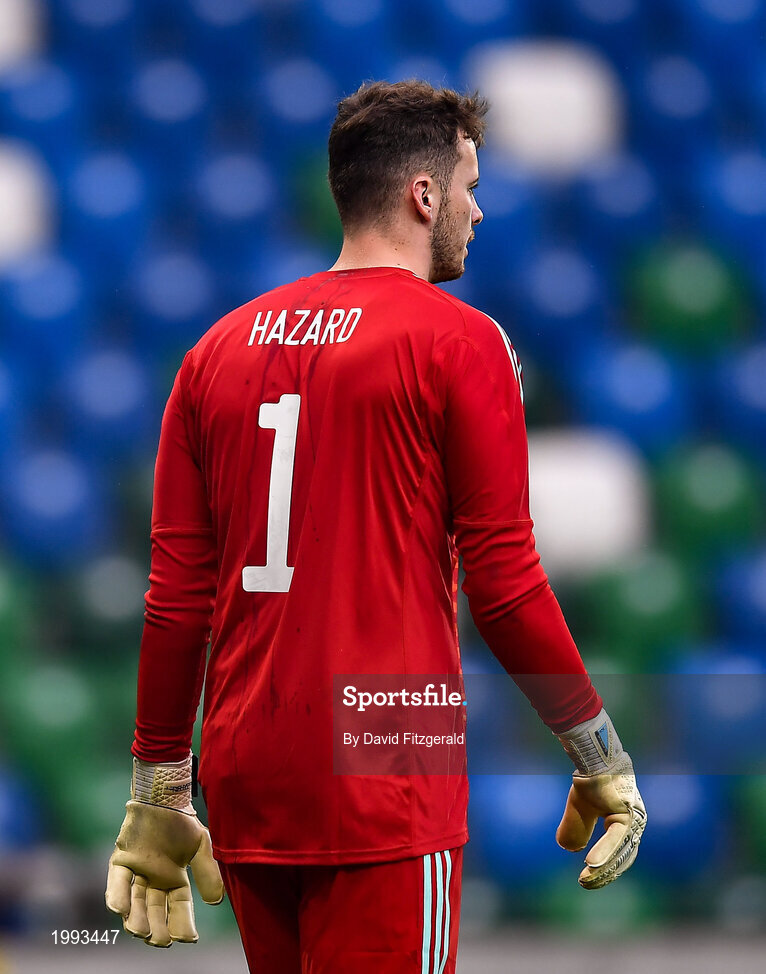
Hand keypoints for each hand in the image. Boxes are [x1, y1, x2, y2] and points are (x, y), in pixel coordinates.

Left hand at [106, 800, 223, 946]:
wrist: (164, 796)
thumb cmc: (183, 821)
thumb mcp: (201, 846)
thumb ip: (207, 872)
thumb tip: (216, 903)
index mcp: (174, 879)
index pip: (178, 907)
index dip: (182, 924)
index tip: (188, 939)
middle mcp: (154, 880)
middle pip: (154, 910)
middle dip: (157, 928)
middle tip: (160, 940)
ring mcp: (136, 871)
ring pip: (135, 901)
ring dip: (136, 918)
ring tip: (140, 931)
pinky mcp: (121, 860)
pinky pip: (117, 881)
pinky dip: (117, 896)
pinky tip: (120, 910)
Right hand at [556, 753, 646, 889]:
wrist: (593, 758)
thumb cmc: (590, 780)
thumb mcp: (580, 809)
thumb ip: (577, 829)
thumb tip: (570, 849)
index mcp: (627, 824)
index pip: (619, 855)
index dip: (603, 870)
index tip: (586, 881)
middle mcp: (635, 824)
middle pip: (622, 858)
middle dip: (603, 874)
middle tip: (585, 885)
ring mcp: (634, 819)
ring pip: (619, 852)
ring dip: (601, 868)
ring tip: (586, 880)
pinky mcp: (627, 813)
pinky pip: (615, 838)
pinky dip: (603, 852)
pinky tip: (590, 864)